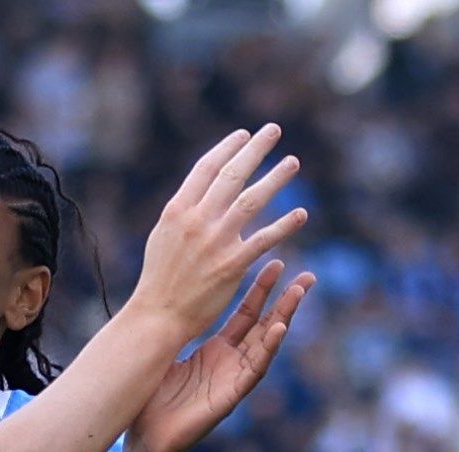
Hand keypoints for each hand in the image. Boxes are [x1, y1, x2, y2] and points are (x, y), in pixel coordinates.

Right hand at [128, 124, 307, 337]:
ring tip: (293, 162)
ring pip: (252, 200)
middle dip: (255, 149)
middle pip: (231, 175)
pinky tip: (301, 215)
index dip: (227, 148)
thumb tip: (202, 191)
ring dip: (276, 178)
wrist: (157, 316)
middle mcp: (196, 220)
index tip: (245, 134)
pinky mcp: (232, 264)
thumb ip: (184, 212)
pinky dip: (285, 225)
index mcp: (177, 210)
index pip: (206, 168)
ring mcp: (215, 241)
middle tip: (273, 130)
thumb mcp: (163, 236)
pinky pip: (265, 239)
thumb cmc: (160, 278)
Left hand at [128, 260, 315, 451]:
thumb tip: (172, 297)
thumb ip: (177, 330)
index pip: (245, 315)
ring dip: (284, 318)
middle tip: (307, 274)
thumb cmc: (151, 400)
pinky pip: (254, 370)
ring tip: (299, 292)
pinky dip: (268, 349)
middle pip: (264, 325)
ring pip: (266, 344)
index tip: (275, 263)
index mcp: (216, 351)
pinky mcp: (231, 397)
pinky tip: (279, 328)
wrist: (146, 438)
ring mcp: (233, 379)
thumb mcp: (166, 355)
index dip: (260, 291)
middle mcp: (230, 362)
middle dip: (285, 300)